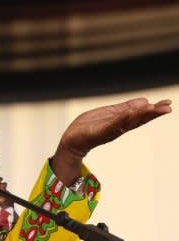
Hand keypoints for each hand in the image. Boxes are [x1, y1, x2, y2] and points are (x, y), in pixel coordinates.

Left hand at [51, 98, 171, 184]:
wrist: (72, 139)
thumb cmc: (89, 126)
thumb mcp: (109, 113)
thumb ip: (125, 108)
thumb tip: (145, 101)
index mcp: (121, 122)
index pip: (140, 115)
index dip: (154, 110)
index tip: (168, 104)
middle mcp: (118, 128)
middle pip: (138, 120)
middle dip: (152, 114)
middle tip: (167, 108)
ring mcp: (108, 130)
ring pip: (127, 122)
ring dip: (139, 115)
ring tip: (152, 107)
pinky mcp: (98, 132)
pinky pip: (110, 125)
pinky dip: (119, 120)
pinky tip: (128, 113)